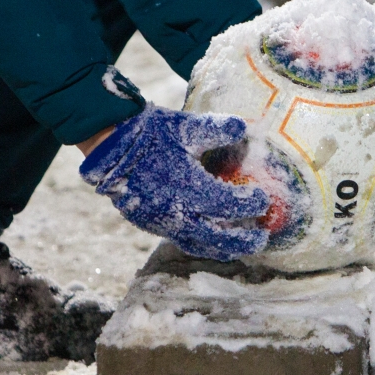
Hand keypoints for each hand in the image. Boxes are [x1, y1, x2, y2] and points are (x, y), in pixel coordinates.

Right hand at [79, 105, 269, 261]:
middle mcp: (178, 212)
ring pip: (199, 244)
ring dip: (223, 248)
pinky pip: (181, 241)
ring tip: (240, 247)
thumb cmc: (151, 135)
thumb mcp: (186, 126)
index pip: (230, 204)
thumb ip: (217, 129)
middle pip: (219, 236)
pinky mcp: (150, 224)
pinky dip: (200, 244)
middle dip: (243, 239)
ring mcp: (163, 222)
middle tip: (262, 237)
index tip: (264, 199)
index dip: (250, 204)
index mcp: (191, 188)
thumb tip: (243, 128)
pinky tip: (209, 241)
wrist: (110, 148)